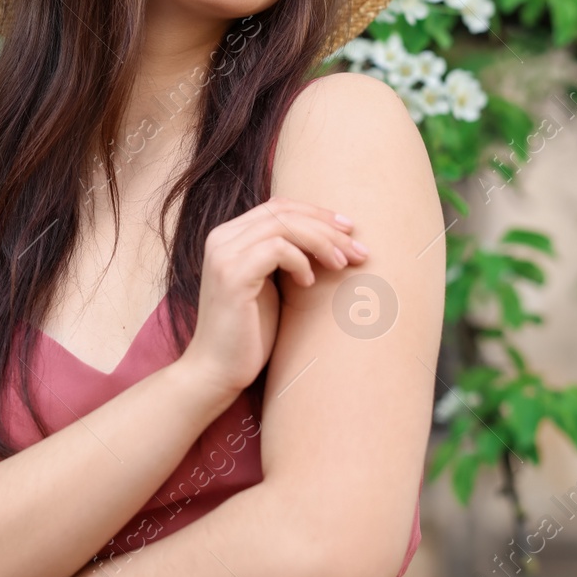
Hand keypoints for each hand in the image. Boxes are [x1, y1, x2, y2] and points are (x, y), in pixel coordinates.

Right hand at [179, 197, 367, 400]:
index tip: (350, 231)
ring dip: (321, 242)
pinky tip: (308, 283)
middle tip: (358, 251)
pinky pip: (276, 249)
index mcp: (229, 236)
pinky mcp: (231, 275)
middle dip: (327, 227)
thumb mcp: (270, 285)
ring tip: (341, 265)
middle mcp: (222, 238)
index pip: (279, 206)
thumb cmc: (249, 333)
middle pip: (285, 211)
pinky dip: (300, 262)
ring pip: (284, 225)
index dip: (317, 213)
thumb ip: (284, 257)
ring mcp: (224, 255)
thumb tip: (327, 239)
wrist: (217, 370)